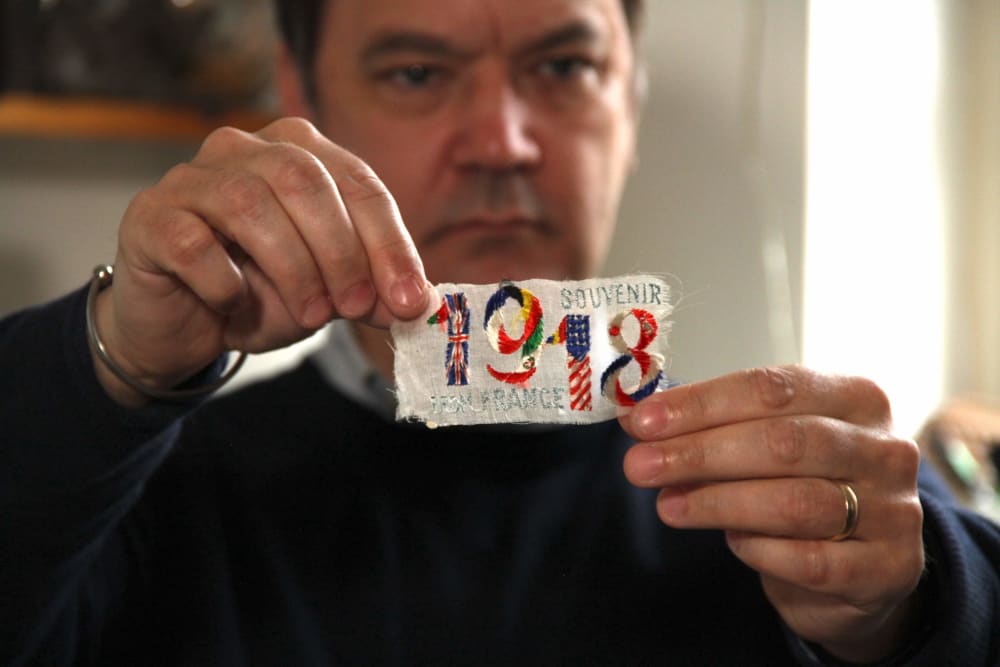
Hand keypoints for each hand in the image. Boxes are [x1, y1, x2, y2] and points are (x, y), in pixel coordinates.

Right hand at [94, 117, 429, 405]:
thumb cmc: (259, 293)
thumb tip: (421, 303)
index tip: (411, 300)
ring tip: (310, 315)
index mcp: (299, 152)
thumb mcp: (327, 294)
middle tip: (356, 308)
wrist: (181, 326)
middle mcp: (243, 148)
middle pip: (305, 181)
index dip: (390, 243)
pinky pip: (192, 243)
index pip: (358, 182)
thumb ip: (371, 291)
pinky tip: (234, 304)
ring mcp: (190, 177)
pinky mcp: (149, 216)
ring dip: (292, 268)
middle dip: (342, 252)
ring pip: (250, 204)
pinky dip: (223, 281)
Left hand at [620, 365, 924, 662]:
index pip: (772, 388)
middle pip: (783, 442)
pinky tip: (730, 542)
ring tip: (667, 505)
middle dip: (701, 453)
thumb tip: (639, 422)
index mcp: (856, 397)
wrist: (862, 568)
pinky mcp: (889, 569)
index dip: (701, 403)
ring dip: (718, 502)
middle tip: (640, 465)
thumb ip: (713, 430)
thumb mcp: (766, 444)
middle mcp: (884, 448)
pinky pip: (810, 560)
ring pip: (795, 502)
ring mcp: (894, 511)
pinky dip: (759, 549)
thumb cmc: (804, 485)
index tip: (643, 421)